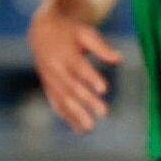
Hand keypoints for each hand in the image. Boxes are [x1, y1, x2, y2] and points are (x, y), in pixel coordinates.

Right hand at [27, 7, 121, 133]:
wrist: (41, 31)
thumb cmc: (69, 32)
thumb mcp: (85, 33)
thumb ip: (101, 47)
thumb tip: (119, 59)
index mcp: (65, 53)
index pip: (79, 68)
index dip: (91, 78)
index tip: (104, 89)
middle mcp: (55, 68)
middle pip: (72, 87)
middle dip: (87, 101)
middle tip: (103, 113)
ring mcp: (50, 79)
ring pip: (63, 99)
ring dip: (76, 114)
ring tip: (90, 128)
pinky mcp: (48, 86)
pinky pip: (56, 103)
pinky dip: (67, 116)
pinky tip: (79, 128)